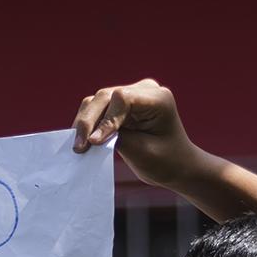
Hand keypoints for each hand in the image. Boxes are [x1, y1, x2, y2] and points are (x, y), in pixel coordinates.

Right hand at [70, 80, 204, 189]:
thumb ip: (118, 139)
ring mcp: (131, 95)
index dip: (106, 120)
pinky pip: (98, 109)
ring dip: (85, 123)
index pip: (122, 99)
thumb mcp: (143, 153)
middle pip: (105, 96)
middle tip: (79, 147)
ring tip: (79, 147)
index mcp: (158, 98)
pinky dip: (88, 124)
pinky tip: (83, 141)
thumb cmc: (166, 162)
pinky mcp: (121, 105)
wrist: (177, 166)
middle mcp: (144, 90)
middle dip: (89, 122)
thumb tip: (91, 135)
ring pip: (97, 101)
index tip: (95, 143)